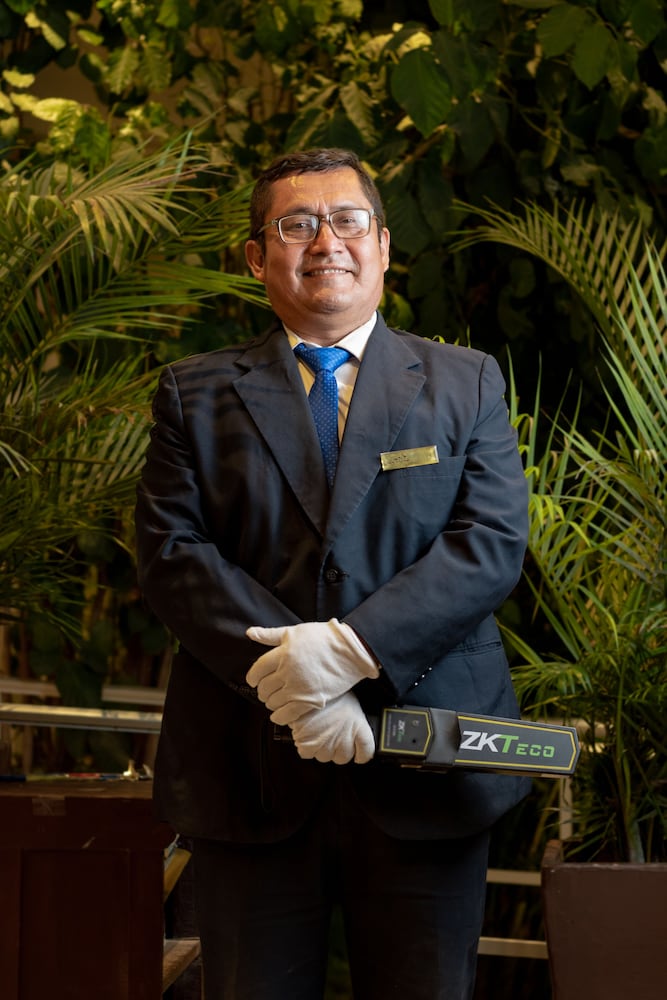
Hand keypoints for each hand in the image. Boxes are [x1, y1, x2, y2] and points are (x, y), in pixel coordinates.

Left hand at [245, 619, 378, 724]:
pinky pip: (287, 714)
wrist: (351, 651)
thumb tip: (250, 632)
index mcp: (282, 653)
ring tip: (275, 700)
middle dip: (262, 691)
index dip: (252, 678)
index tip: (254, 680)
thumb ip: (270, 635)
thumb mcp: (294, 631)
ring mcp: (299, 687)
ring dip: (271, 703)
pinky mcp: (310, 700)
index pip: (257, 670)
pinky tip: (280, 714)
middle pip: (264, 688)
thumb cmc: (323, 638)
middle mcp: (288, 671)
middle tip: (266, 690)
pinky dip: (279, 717)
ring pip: (273, 702)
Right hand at [290, 692, 374, 763]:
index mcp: (359, 726)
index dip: (362, 755)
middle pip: (343, 757)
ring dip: (321, 748)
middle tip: (332, 736)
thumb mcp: (349, 699)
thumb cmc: (330, 690)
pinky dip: (305, 746)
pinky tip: (306, 733)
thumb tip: (352, 726)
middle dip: (337, 749)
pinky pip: (307, 754)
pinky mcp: (309, 744)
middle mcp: (345, 737)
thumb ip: (353, 718)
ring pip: (325, 757)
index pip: (366, 752)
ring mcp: (327, 742)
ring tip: (317, 731)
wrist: (310, 682)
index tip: (358, 754)